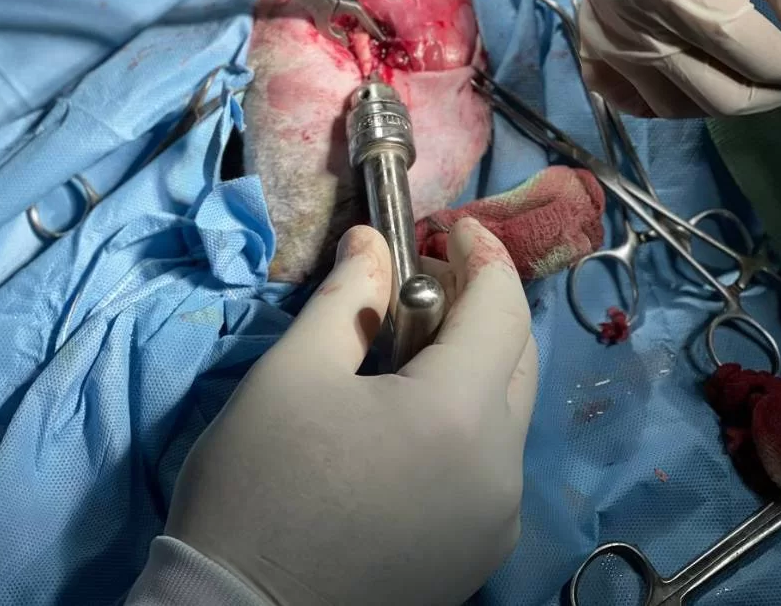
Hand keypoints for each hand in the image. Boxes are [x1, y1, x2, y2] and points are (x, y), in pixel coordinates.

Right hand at [165, 220, 537, 605]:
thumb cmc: (261, 486)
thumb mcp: (294, 372)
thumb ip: (348, 297)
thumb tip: (372, 243)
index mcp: (461, 416)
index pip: (502, 308)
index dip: (482, 254)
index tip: (451, 226)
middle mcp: (501, 470)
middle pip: (518, 357)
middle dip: (482, 303)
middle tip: (424, 280)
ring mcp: (496, 520)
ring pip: (509, 410)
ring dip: (476, 359)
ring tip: (411, 342)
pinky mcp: (478, 554)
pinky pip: (494, 460)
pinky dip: (470, 415)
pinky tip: (414, 410)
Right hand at [579, 0, 780, 116]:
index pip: (760, 65)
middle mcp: (633, 20)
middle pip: (717, 96)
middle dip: (769, 87)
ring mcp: (605, 23)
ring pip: (670, 103)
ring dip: (717, 94)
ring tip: (749, 67)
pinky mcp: (592, 17)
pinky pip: (616, 88)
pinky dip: (653, 95)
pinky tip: (685, 76)